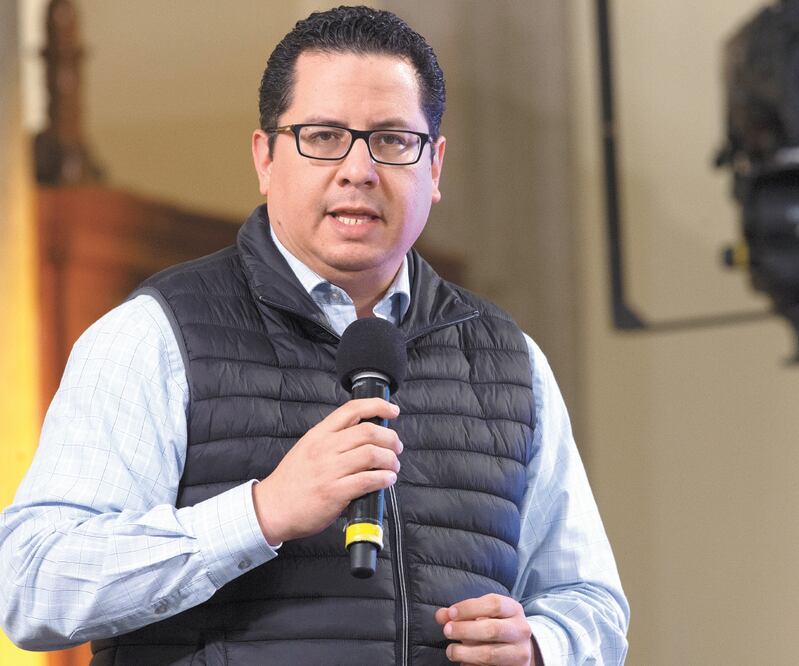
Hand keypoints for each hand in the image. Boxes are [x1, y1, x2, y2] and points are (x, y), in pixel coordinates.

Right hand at [252, 398, 401, 543]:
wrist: (272, 508)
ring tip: (393, 467)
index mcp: (319, 435)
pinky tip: (387, 480)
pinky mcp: (334, 493)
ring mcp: (329, 470)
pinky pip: (367, 480)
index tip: (392, 411)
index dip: (377, 406)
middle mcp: (324, 448)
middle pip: (368, 432)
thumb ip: (332, 439)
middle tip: (396, 447)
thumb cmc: (292, 481)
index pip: (352, 410)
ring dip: (390, 460)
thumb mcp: (307, 448)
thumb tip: (366, 435)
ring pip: (371, 455)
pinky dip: (384, 479)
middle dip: (390, 438)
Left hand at [435, 593, 538, 665]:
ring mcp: (520, 652)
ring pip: (491, 654)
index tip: (451, 613)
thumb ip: (462, 613)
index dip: (470, 608)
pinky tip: (464, 662)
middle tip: (447, 631)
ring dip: (466, 653)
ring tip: (451, 650)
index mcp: (513, 610)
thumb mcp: (483, 613)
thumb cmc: (496, 624)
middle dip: (465, 630)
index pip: (494, 604)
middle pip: (492, 630)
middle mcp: (520, 630)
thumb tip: (441, 615)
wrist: (519, 647)